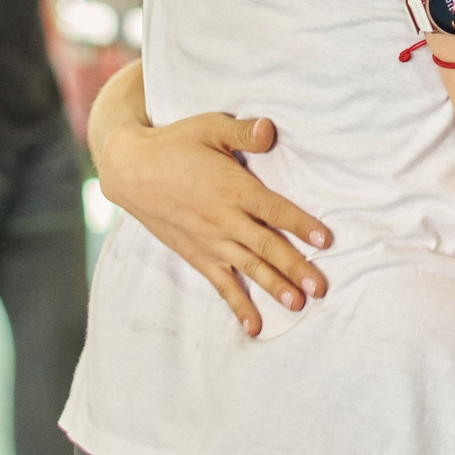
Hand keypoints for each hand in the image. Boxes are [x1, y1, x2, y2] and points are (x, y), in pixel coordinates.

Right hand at [94, 110, 331, 337]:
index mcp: (233, 188)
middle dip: (295, 267)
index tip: (324, 240)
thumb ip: (242, 132)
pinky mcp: (197, 255)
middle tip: (320, 287)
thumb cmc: (174, 143)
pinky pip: (221, 284)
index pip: (274, 210)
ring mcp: (210, 241)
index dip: (301, 224)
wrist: (130, 170)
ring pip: (249, 268)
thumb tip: (269, 129)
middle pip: (267, 246)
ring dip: (274, 287)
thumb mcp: (209, 127)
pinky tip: (254, 327)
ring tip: (298, 305)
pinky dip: (238, 305)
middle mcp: (224, 220)